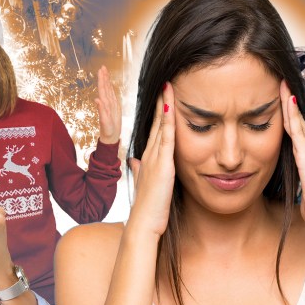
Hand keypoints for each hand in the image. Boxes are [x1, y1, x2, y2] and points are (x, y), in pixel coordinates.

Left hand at [95, 65, 121, 144]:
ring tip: (105, 72)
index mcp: (104, 104)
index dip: (102, 79)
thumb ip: (101, 110)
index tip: (101, 70)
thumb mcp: (105, 121)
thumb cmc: (107, 130)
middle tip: (103, 67)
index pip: (102, 89)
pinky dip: (111, 88)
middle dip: (104, 77)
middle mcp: (106, 102)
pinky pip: (112, 95)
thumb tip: (97, 99)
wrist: (110, 136)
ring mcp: (110, 104)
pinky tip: (110, 85)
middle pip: (105, 87)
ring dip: (107, 81)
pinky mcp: (114, 107)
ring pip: (108, 90)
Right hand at [126, 83, 175, 236]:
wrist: (144, 223)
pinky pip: (167, 138)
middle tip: (165, 81)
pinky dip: (169, 121)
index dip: (158, 113)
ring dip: (164, 105)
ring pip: (161, 126)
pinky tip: (171, 106)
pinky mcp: (162, 165)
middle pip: (156, 123)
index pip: (154, 130)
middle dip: (160, 102)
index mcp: (147, 159)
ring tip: (168, 85)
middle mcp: (149, 154)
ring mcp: (155, 158)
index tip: (162, 96)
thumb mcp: (144, 185)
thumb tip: (134, 162)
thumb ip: (139, 171)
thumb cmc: (148, 209)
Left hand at [279, 81, 304, 229]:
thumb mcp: (303, 186)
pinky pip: (297, 131)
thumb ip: (298, 177)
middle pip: (296, 119)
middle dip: (288, 99)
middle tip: (280, 79)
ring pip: (297, 120)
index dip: (288, 112)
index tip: (280, 95)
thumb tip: (289, 177)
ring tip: (282, 82)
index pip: (295, 128)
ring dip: (289, 101)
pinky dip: (292, 115)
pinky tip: (287, 101)